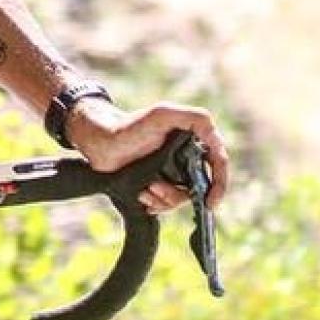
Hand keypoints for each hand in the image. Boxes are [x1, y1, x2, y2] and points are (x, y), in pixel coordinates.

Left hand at [68, 99, 229, 214]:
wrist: (100, 143)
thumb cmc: (129, 125)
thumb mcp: (163, 115)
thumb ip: (194, 118)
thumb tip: (215, 134)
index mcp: (193, 137)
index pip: (218, 161)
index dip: (220, 182)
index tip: (212, 201)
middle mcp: (186, 155)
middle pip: (200, 185)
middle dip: (182, 194)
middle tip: (157, 186)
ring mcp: (172, 171)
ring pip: (182, 198)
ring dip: (164, 198)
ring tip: (147, 187)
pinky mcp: (158, 183)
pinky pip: (166, 203)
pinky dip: (156, 203)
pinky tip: (143, 194)